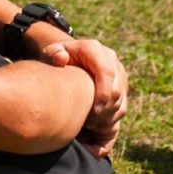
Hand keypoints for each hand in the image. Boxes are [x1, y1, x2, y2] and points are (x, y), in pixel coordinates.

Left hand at [42, 36, 126, 157]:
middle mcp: (111, 59)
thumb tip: (61, 58)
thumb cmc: (57, 59)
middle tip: (86, 122)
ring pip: (120, 103)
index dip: (103, 93)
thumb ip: (53, 54)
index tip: (93, 112)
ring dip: (105, 118)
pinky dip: (109, 121)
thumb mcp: (50, 54)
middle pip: (116, 91)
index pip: (106, 72)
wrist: (69, 60)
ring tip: (86, 123)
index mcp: (94, 49)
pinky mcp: (122, 86)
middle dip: (102, 111)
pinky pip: (121, 109)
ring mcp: (118, 73)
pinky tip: (93, 124)